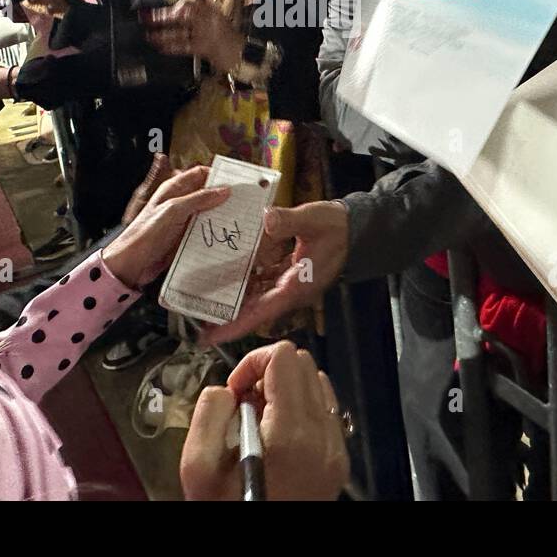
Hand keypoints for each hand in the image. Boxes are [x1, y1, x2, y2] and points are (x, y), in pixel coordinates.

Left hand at [102, 165, 230, 287]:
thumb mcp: (173, 210)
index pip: (200, 174)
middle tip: (245, 202)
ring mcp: (183, 220)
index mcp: (173, 188)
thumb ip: (198, 198)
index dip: (218, 175)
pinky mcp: (185, 237)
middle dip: (224, 197)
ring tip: (241, 219)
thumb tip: (224, 190)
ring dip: (222, 216)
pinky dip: (215, 231)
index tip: (237, 182)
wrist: (132, 264)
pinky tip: (227, 235)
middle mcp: (179, 202)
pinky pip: (204, 231)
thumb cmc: (146, 233)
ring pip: (208, 213)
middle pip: (207, 193)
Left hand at [141, 0, 243, 71]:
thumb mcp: (216, 19)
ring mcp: (207, 34)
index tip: (159, 8)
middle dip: (162, 16)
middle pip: (182, 16)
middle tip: (146, 17)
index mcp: (211, 10)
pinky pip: (184, 46)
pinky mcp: (204, 48)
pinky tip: (161, 47)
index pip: (190, 5)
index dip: (173, 7)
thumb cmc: (227, 37)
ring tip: (148, 35)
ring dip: (162, 34)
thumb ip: (200, 12)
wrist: (242, 54)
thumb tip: (178, 9)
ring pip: (180, 32)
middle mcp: (208, 19)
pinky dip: (171, 46)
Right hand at [181, 341, 350, 500]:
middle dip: (268, 375)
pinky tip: (278, 435)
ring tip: (259, 422)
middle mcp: (324, 435)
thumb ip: (209, 413)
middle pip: (303, 364)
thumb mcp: (198, 469)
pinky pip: (326, 412)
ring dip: (285, 390)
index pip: (284, 356)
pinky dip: (302, 409)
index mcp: (293, 431)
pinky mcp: (339, 461)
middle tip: (243, 407)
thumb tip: (228, 389)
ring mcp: (336, 449)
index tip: (234, 393)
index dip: (251, 363)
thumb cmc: (230, 510)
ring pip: (318, 385)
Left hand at [202, 200, 348, 343]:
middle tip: (198, 327)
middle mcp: (291, 291)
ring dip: (235, 301)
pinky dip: (247, 282)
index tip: (211, 337)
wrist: (358, 229)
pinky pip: (264, 284)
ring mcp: (290, 285)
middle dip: (228, 319)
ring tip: (206, 302)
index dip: (235, 325)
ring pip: (257, 298)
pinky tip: (229, 275)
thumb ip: (289, 220)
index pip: (261, 312)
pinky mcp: (289, 276)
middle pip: (254, 311)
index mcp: (296, 286)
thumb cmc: (338, 227)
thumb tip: (267, 220)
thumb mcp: (314, 219)